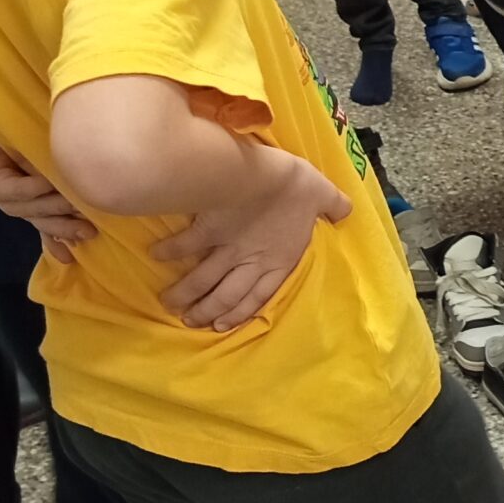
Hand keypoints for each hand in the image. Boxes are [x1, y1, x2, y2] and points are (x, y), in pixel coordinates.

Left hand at [0, 136, 95, 262]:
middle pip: (47, 224)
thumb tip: (90, 198)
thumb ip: (62, 188)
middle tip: (92, 231)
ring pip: (36, 208)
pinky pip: (20, 190)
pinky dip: (36, 187)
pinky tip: (51, 182)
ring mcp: (7, 202)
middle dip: (69, 229)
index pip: (52, 231)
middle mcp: (20, 210)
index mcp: (32, 210)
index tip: (85, 250)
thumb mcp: (46, 172)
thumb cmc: (18, 151)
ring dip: (57, 206)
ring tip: (79, 202)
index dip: (67, 241)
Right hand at [151, 150, 351, 332]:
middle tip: (190, 322)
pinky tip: (156, 256)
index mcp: (278, 260)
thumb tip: (347, 210)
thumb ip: (334, 206)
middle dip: (207, 311)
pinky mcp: (208, 228)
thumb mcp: (323, 195)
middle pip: (226, 295)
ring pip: (203, 278)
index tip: (221, 326)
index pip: (258, 295)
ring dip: (186, 292)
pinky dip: (171, 251)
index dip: (239, 313)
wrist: (266, 176)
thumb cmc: (297, 187)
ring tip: (169, 304)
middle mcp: (251, 260)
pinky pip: (186, 244)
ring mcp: (227, 247)